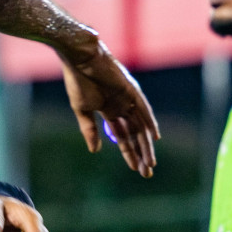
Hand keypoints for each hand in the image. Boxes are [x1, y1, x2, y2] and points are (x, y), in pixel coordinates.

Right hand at [58, 36, 160, 177]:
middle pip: (136, 135)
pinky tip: (154, 137)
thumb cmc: (77, 81)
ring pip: (141, 126)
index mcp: (109, 110)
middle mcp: (123, 106)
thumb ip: (90, 129)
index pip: (123, 136)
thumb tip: (95, 150)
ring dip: (147, 145)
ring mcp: (129, 99)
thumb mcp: (82, 110)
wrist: (79, 58)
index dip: (129, 153)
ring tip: (150, 163)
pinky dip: (150, 122)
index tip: (135, 169)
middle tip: (147, 172)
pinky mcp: (131, 90)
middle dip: (141, 154)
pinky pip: (144, 109)